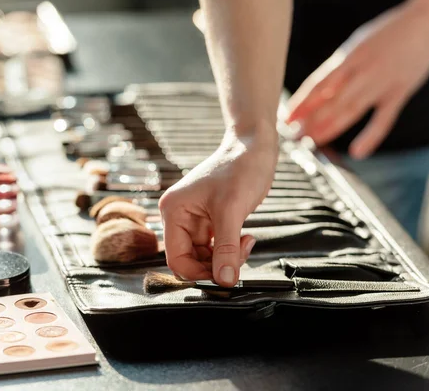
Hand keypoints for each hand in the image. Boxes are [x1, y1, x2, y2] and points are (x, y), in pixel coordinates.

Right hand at [159, 127, 277, 286]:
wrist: (254, 147)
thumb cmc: (240, 168)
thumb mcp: (232, 211)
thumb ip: (227, 249)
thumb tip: (225, 281)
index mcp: (174, 211)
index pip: (176, 258)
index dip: (198, 273)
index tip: (224, 278)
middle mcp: (179, 216)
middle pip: (190, 259)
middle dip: (215, 265)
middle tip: (239, 260)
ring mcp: (194, 219)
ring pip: (205, 255)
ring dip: (226, 258)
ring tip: (246, 243)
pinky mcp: (210, 220)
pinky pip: (216, 246)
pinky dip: (231, 249)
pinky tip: (246, 238)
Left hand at [287, 0, 428, 158]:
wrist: (425, 23)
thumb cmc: (386, 35)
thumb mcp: (355, 47)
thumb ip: (338, 70)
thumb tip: (317, 94)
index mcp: (348, 58)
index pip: (318, 84)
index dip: (301, 104)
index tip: (286, 118)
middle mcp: (362, 71)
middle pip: (331, 101)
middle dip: (310, 120)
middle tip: (295, 135)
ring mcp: (381, 83)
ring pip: (351, 110)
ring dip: (329, 127)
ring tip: (313, 140)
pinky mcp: (400, 93)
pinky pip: (384, 119)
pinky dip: (370, 136)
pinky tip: (358, 152)